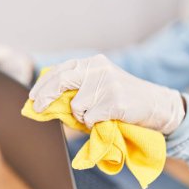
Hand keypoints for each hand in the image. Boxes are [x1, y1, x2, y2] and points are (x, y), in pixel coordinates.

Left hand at [29, 54, 184, 133]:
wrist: (155, 104)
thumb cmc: (122, 97)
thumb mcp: (100, 84)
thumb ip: (78, 87)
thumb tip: (48, 102)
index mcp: (93, 63)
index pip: (60, 70)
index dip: (43, 85)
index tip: (32, 97)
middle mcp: (98, 69)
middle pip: (61, 81)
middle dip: (44, 97)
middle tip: (37, 109)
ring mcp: (107, 84)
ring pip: (76, 107)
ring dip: (81, 117)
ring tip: (96, 116)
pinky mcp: (115, 102)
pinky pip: (89, 119)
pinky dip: (93, 125)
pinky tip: (106, 120)